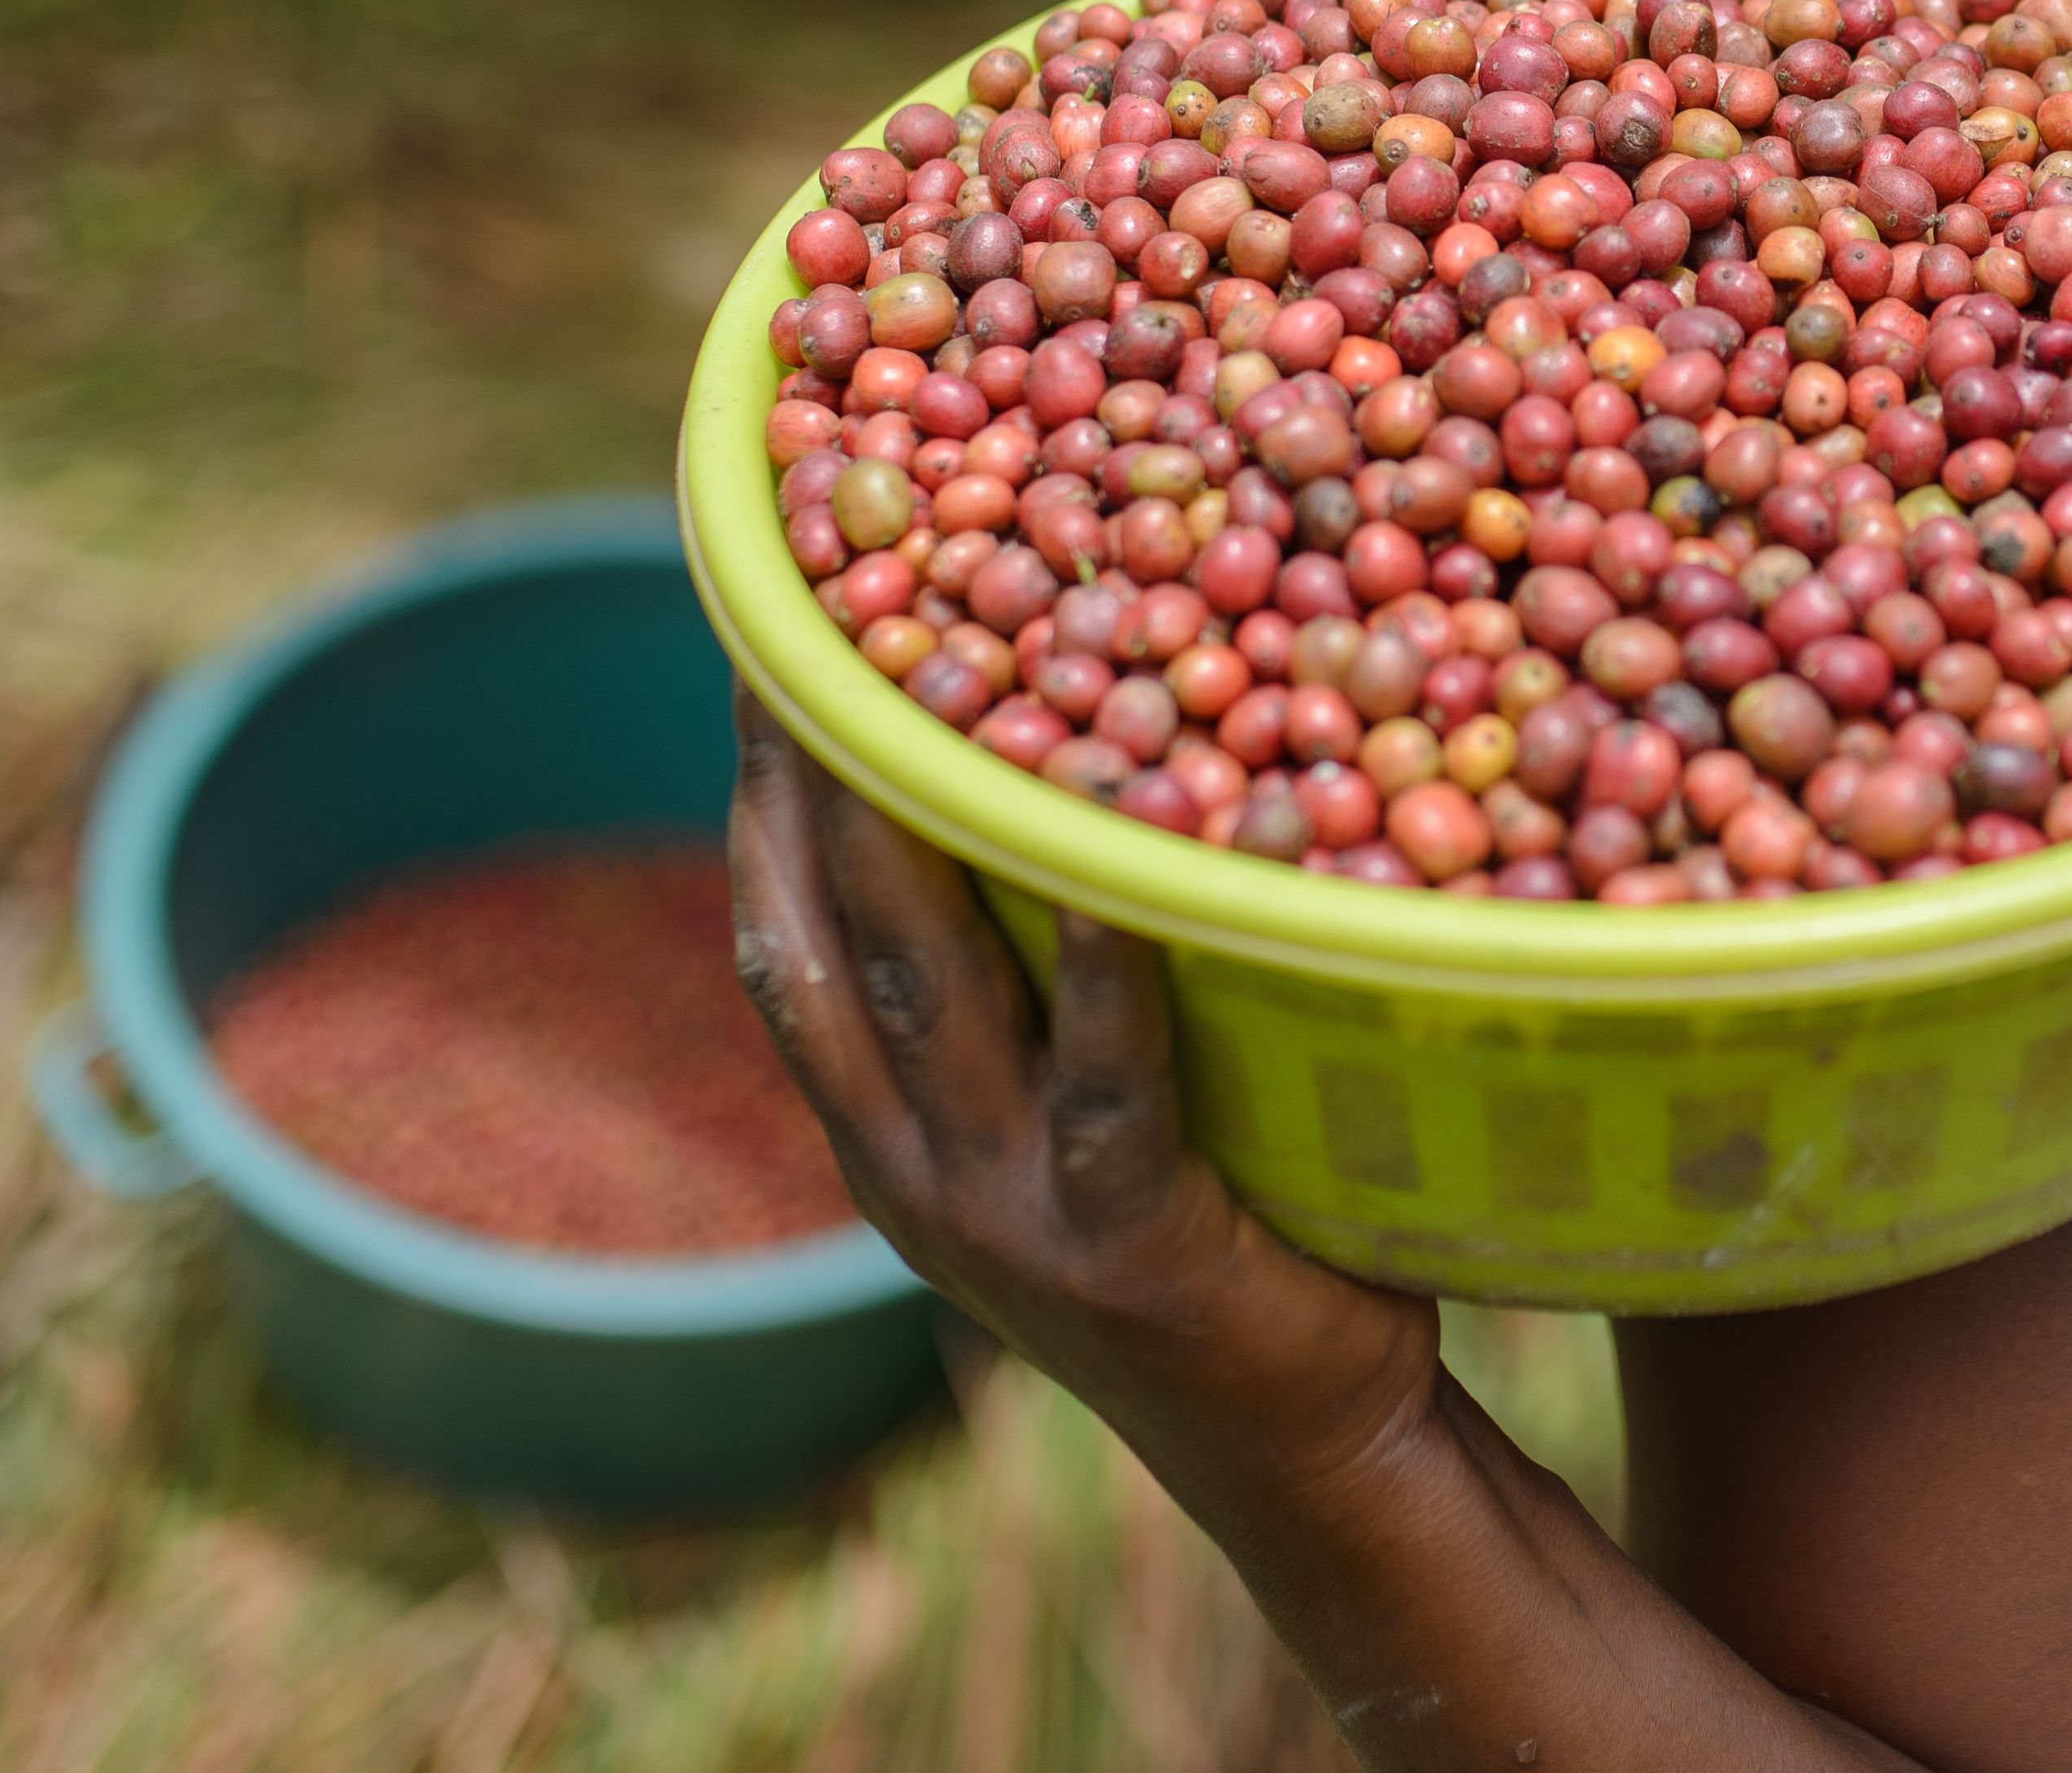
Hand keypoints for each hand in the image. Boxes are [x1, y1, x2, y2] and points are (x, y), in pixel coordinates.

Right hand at [725, 687, 1443, 1510]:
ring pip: (930, 990)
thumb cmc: (1229, 1240)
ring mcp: (1010, 1212)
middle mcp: (917, 1168)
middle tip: (808, 616)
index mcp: (889, 1137)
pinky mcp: (1128, 1244)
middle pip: (826, 938)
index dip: (764, 796)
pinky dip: (1106, 974)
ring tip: (919, 685)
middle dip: (808, 773)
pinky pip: (1107, 1086)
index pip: (785, 940)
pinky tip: (1111, 880)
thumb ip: (1047, 992)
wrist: (1306, 1454)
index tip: (766, 645)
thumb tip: (1074, 776)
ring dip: (910, 836)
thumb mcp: (1088, 1118)